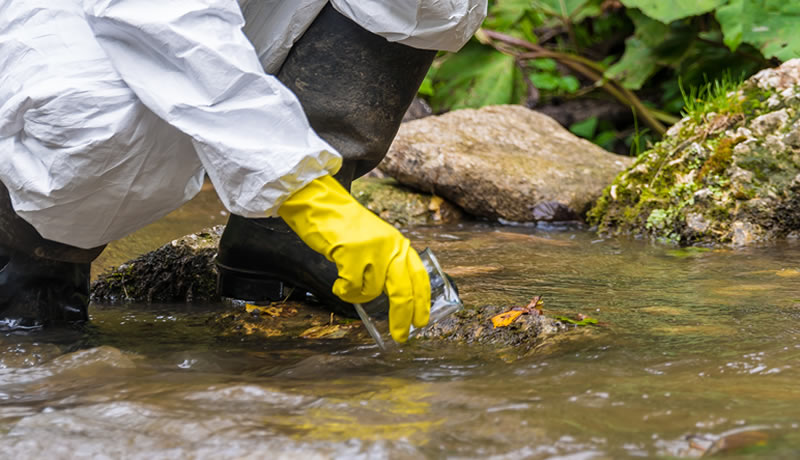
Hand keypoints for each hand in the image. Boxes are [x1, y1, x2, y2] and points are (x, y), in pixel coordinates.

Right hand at [278, 175, 429, 341]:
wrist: (322, 205)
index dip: (422, 302)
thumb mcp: (378, 242)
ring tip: (347, 282)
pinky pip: (351, 287)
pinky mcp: (352, 253)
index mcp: (399, 244)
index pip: (419, 277)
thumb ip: (389, 264)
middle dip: (402, 317)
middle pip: (403, 291)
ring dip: (358, 295)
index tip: (421, 322)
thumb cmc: (346, 227)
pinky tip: (338, 281)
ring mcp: (372, 250)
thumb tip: (398, 298)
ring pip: (372, 291)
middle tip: (401, 335)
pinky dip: (344, 290)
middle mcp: (391, 247)